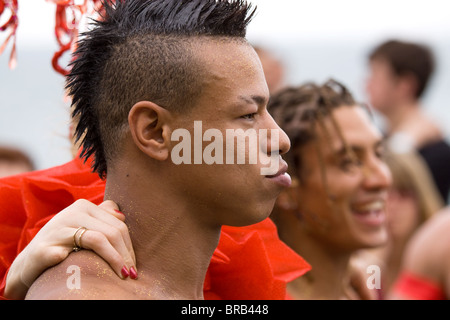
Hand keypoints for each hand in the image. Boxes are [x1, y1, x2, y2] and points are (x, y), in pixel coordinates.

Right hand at [4, 199, 135, 299]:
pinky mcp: (42, 249)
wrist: (30, 262)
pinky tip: (81, 269)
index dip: (129, 246)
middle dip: (125, 255)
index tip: (133, 265)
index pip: (118, 226)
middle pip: (111, 233)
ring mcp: (56, 231)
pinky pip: (61, 253)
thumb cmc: (64, 244)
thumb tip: (121, 215)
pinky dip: (74, 260)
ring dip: (113, 260)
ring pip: (96, 239)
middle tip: (131, 274)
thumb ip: (102, 217)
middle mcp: (70, 214)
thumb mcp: (84, 226)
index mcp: (83, 207)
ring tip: (122, 275)